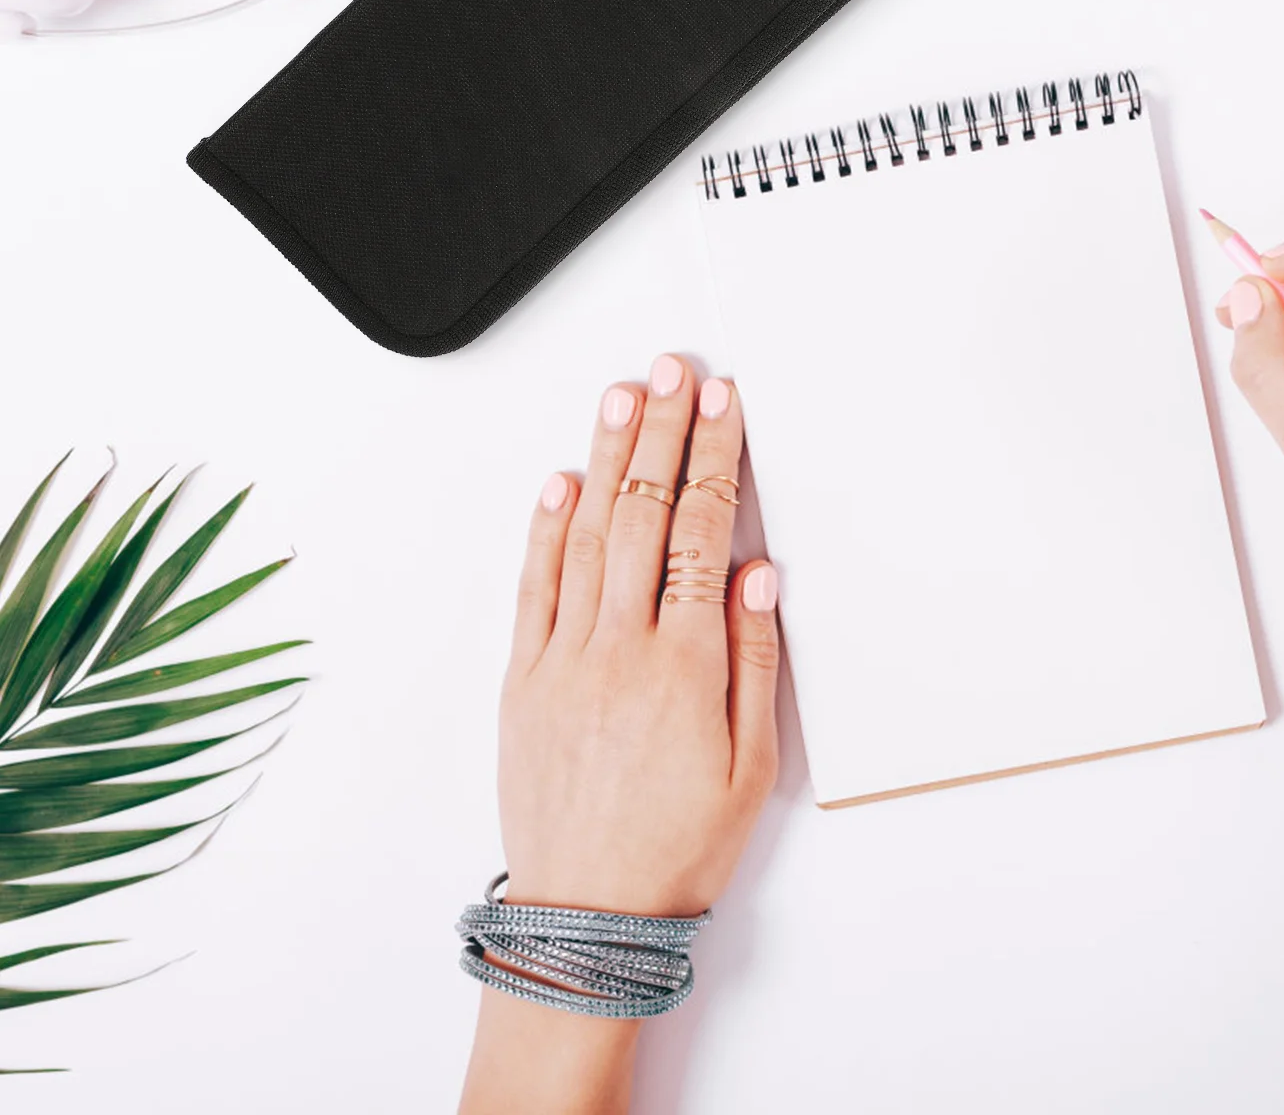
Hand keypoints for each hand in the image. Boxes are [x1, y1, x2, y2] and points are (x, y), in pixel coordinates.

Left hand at [499, 354, 779, 917]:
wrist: (586, 916)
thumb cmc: (678, 845)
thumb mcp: (752, 767)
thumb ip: (756, 661)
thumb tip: (758, 574)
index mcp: (685, 664)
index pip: (700, 532)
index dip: (713, 457)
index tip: (722, 405)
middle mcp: (619, 647)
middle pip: (642, 513)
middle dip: (661, 431)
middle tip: (674, 370)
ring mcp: (563, 659)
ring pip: (584, 535)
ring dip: (604, 457)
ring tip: (621, 396)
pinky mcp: (521, 678)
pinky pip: (532, 587)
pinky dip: (544, 528)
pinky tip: (559, 480)